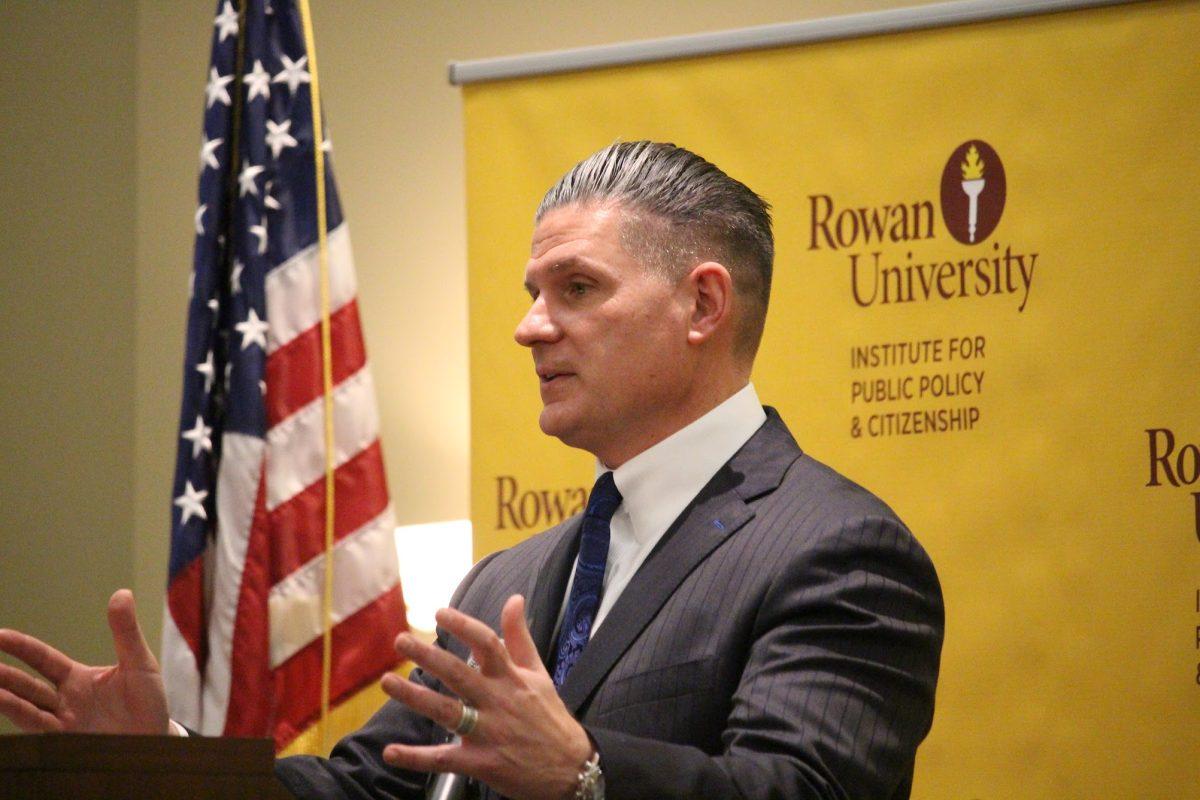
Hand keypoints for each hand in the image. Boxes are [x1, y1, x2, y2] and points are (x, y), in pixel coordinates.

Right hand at [0, 589, 169, 734]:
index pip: (43, 660)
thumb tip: (122, 593)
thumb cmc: (148, 700)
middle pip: (26, 687)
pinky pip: (43, 733)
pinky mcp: (70, 744)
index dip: (21, 647)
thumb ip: (127, 632)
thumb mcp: (139, 662)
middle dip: (4, 677)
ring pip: (28, 711)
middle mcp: (65, 701)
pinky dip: (26, 722)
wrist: (158, 739)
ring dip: (8, 701)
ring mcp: (65, 724)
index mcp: (77, 678)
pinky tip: (10, 711)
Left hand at [381, 594, 592, 799]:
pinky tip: (390, 752)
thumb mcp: (538, 672)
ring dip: (415, 697)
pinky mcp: (481, 763)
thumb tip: (514, 598)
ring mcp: (488, 732)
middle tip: (400, 641)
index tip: (439, 613)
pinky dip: (415, 757)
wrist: (571, 766)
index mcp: (511, 678)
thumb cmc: (549, 715)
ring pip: (447, 711)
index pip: (487, 644)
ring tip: (387, 682)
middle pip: (459, 674)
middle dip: (428, 656)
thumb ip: (519, 636)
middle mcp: (498, 701)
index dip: (463, 626)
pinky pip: (443, 759)